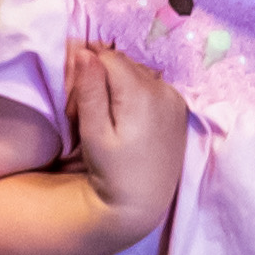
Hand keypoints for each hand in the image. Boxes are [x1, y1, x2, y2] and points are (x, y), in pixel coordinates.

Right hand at [66, 42, 186, 242]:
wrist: (143, 203)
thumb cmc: (112, 172)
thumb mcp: (93, 133)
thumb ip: (89, 90)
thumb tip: (84, 51)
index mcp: (141, 93)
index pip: (106, 57)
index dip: (86, 73)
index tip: (76, 103)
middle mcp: (163, 89)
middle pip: (122, 63)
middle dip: (100, 78)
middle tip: (86, 112)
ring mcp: (174, 98)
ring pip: (135, 72)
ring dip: (117, 85)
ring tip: (107, 118)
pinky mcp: (179, 108)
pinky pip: (150, 85)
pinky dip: (134, 93)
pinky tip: (126, 120)